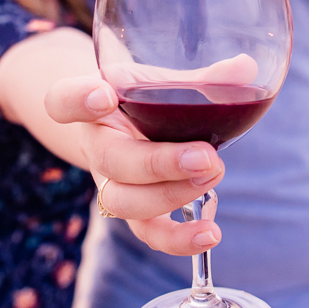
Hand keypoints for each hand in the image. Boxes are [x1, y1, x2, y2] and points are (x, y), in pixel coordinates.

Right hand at [45, 75, 224, 256]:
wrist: (126, 129)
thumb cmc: (142, 99)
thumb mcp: (161, 80)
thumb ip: (201, 77)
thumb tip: (245, 68)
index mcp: (92, 102)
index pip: (63, 101)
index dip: (78, 101)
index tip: (105, 96)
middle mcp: (95, 145)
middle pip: (110, 161)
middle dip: (159, 163)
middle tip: (205, 156)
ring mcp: (111, 182)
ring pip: (125, 201)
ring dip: (172, 195)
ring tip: (213, 176)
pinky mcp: (134, 210)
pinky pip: (147, 232)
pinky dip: (178, 238)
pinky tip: (210, 233)